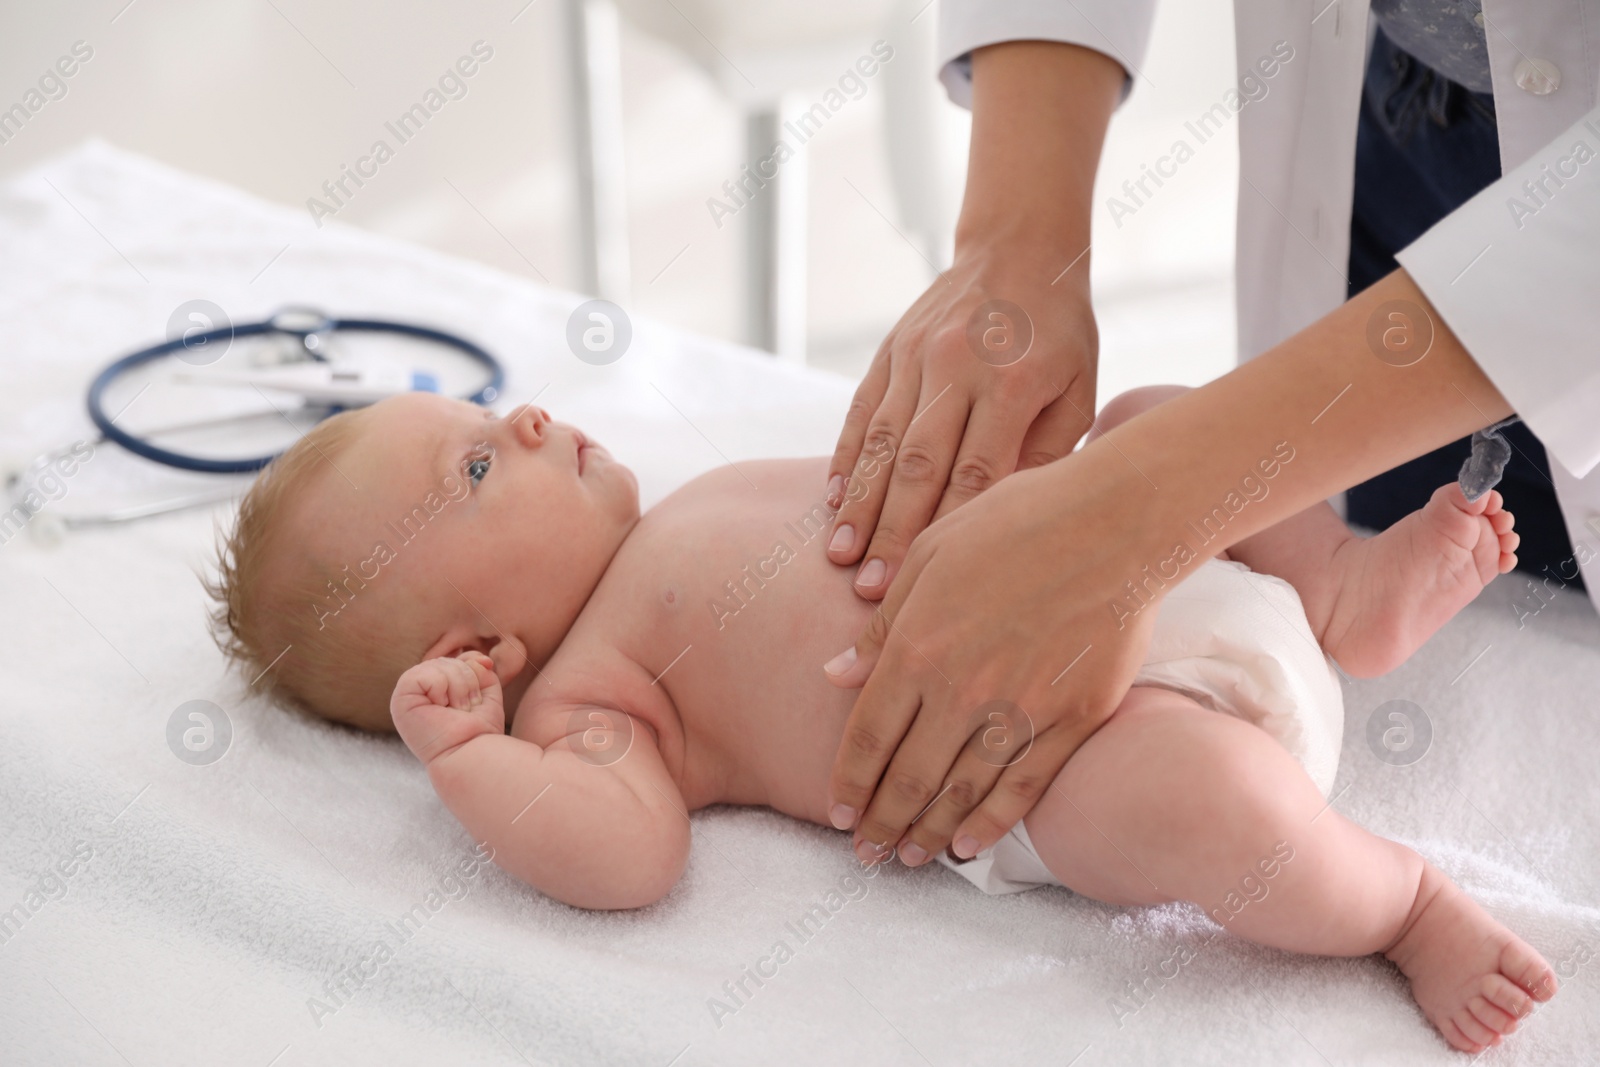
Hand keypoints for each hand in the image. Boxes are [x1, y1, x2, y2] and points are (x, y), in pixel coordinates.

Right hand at [392, 651, 504, 764]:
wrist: (470, 753)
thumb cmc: (478, 731)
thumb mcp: (485, 693)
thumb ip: (479, 670)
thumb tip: (481, 657)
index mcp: (435, 687)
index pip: (457, 659)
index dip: (473, 673)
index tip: (475, 702)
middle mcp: (419, 688)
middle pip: (449, 660)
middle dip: (467, 682)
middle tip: (465, 710)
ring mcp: (407, 692)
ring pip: (440, 665)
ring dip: (458, 689)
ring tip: (455, 712)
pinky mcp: (401, 697)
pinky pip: (428, 674)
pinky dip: (442, 690)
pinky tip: (440, 710)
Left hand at [822, 446, 1163, 866]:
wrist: (1115, 524)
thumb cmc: (1016, 522)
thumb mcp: (930, 555)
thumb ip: (882, 625)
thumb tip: (836, 676)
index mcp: (917, 647)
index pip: (868, 737)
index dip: (850, 783)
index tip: (837, 814)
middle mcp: (961, 691)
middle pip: (909, 778)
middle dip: (881, 823)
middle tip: (864, 854)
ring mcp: (1019, 710)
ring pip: (962, 793)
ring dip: (928, 832)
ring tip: (908, 858)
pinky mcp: (1071, 720)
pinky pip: (1023, 788)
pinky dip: (990, 823)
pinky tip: (966, 846)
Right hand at [824, 236, 1098, 598]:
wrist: (1020, 249)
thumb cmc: (1060, 333)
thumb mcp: (1078, 389)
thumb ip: (1048, 452)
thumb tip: (1009, 521)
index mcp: (1015, 384)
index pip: (976, 472)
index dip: (948, 531)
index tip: (929, 581)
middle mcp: (959, 368)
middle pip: (919, 465)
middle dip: (893, 531)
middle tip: (872, 587)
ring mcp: (917, 356)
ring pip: (881, 442)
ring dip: (860, 504)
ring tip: (841, 554)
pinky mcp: (889, 350)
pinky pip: (862, 410)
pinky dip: (845, 456)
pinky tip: (833, 499)